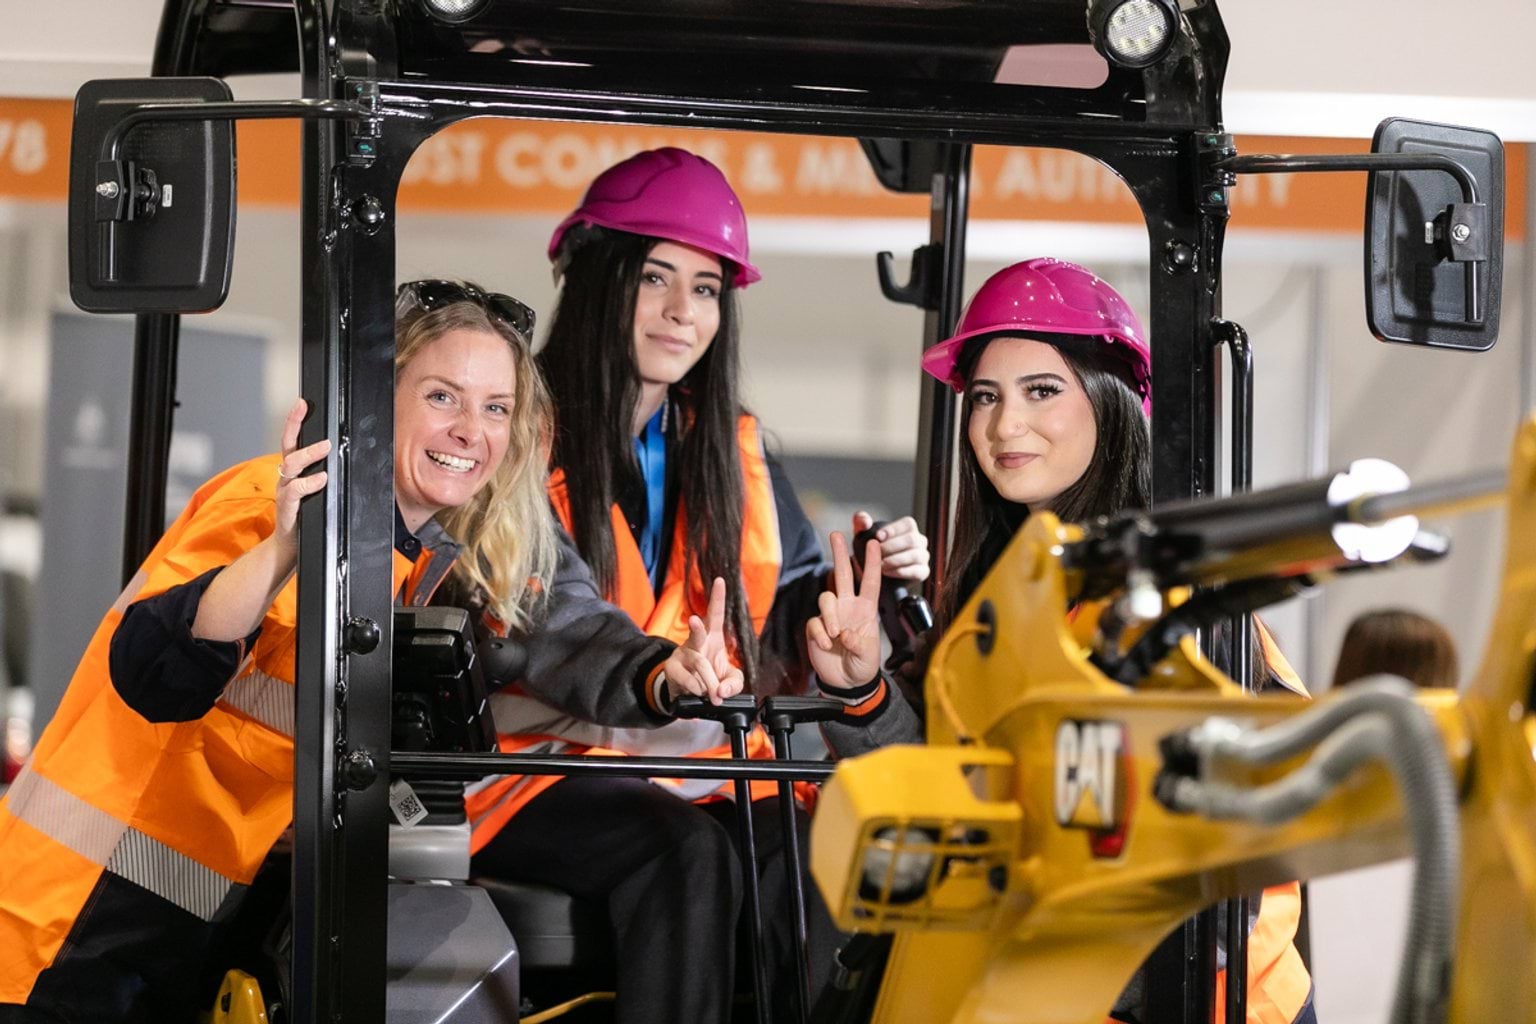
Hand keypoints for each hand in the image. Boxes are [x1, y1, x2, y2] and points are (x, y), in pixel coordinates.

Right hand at [272, 398, 331, 556]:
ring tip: (325, 447)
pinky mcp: (287, 506)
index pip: (291, 439)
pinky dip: (309, 483)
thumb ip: (323, 473)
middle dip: (296, 427)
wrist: (290, 544)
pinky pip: (296, 490)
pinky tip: (321, 479)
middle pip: (287, 446)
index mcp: (293, 470)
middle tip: (312, 416)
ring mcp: (285, 490)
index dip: (294, 421)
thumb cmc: (305, 515)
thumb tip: (343, 457)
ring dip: (309, 454)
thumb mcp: (315, 490)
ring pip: (292, 465)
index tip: (302, 403)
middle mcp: (286, 477)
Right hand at [662, 577, 745, 705]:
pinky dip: (698, 689)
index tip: (720, 580)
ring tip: (714, 695)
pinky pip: (688, 680)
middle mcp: (696, 641)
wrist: (688, 694)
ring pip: (698, 663)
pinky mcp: (672, 669)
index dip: (718, 598)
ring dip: (709, 681)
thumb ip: (734, 684)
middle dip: (697, 627)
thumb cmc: (711, 679)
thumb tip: (723, 691)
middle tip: (695, 620)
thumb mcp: (729, 681)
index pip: (716, 614)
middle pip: (698, 632)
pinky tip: (699, 692)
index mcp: (712, 637)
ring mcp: (682, 654)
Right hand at [806, 532, 882, 688]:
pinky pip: (814, 623)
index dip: (872, 563)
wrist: (847, 684)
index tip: (874, 543)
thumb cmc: (863, 666)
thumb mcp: (869, 656)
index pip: (870, 582)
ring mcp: (831, 617)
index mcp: (866, 609)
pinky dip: (819, 635)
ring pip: (825, 599)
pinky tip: (826, 646)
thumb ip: (859, 643)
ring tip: (835, 637)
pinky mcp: (816, 628)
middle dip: (839, 554)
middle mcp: (847, 607)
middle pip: (841, 575)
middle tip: (836, 534)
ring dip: (830, 617)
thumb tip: (844, 632)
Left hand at [853, 511, 929, 582]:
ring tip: (879, 564)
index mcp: (909, 527)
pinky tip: (886, 572)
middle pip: (912, 540)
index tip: (878, 537)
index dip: (893, 530)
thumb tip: (866, 522)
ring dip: (895, 560)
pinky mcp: (922, 572)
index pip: (907, 524)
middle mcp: (919, 540)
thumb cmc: (870, 546)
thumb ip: (861, 521)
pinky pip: (916, 572)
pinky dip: (900, 572)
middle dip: (892, 547)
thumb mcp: (863, 532)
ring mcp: (923, 557)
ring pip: (915, 556)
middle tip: (877, 553)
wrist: (873, 569)